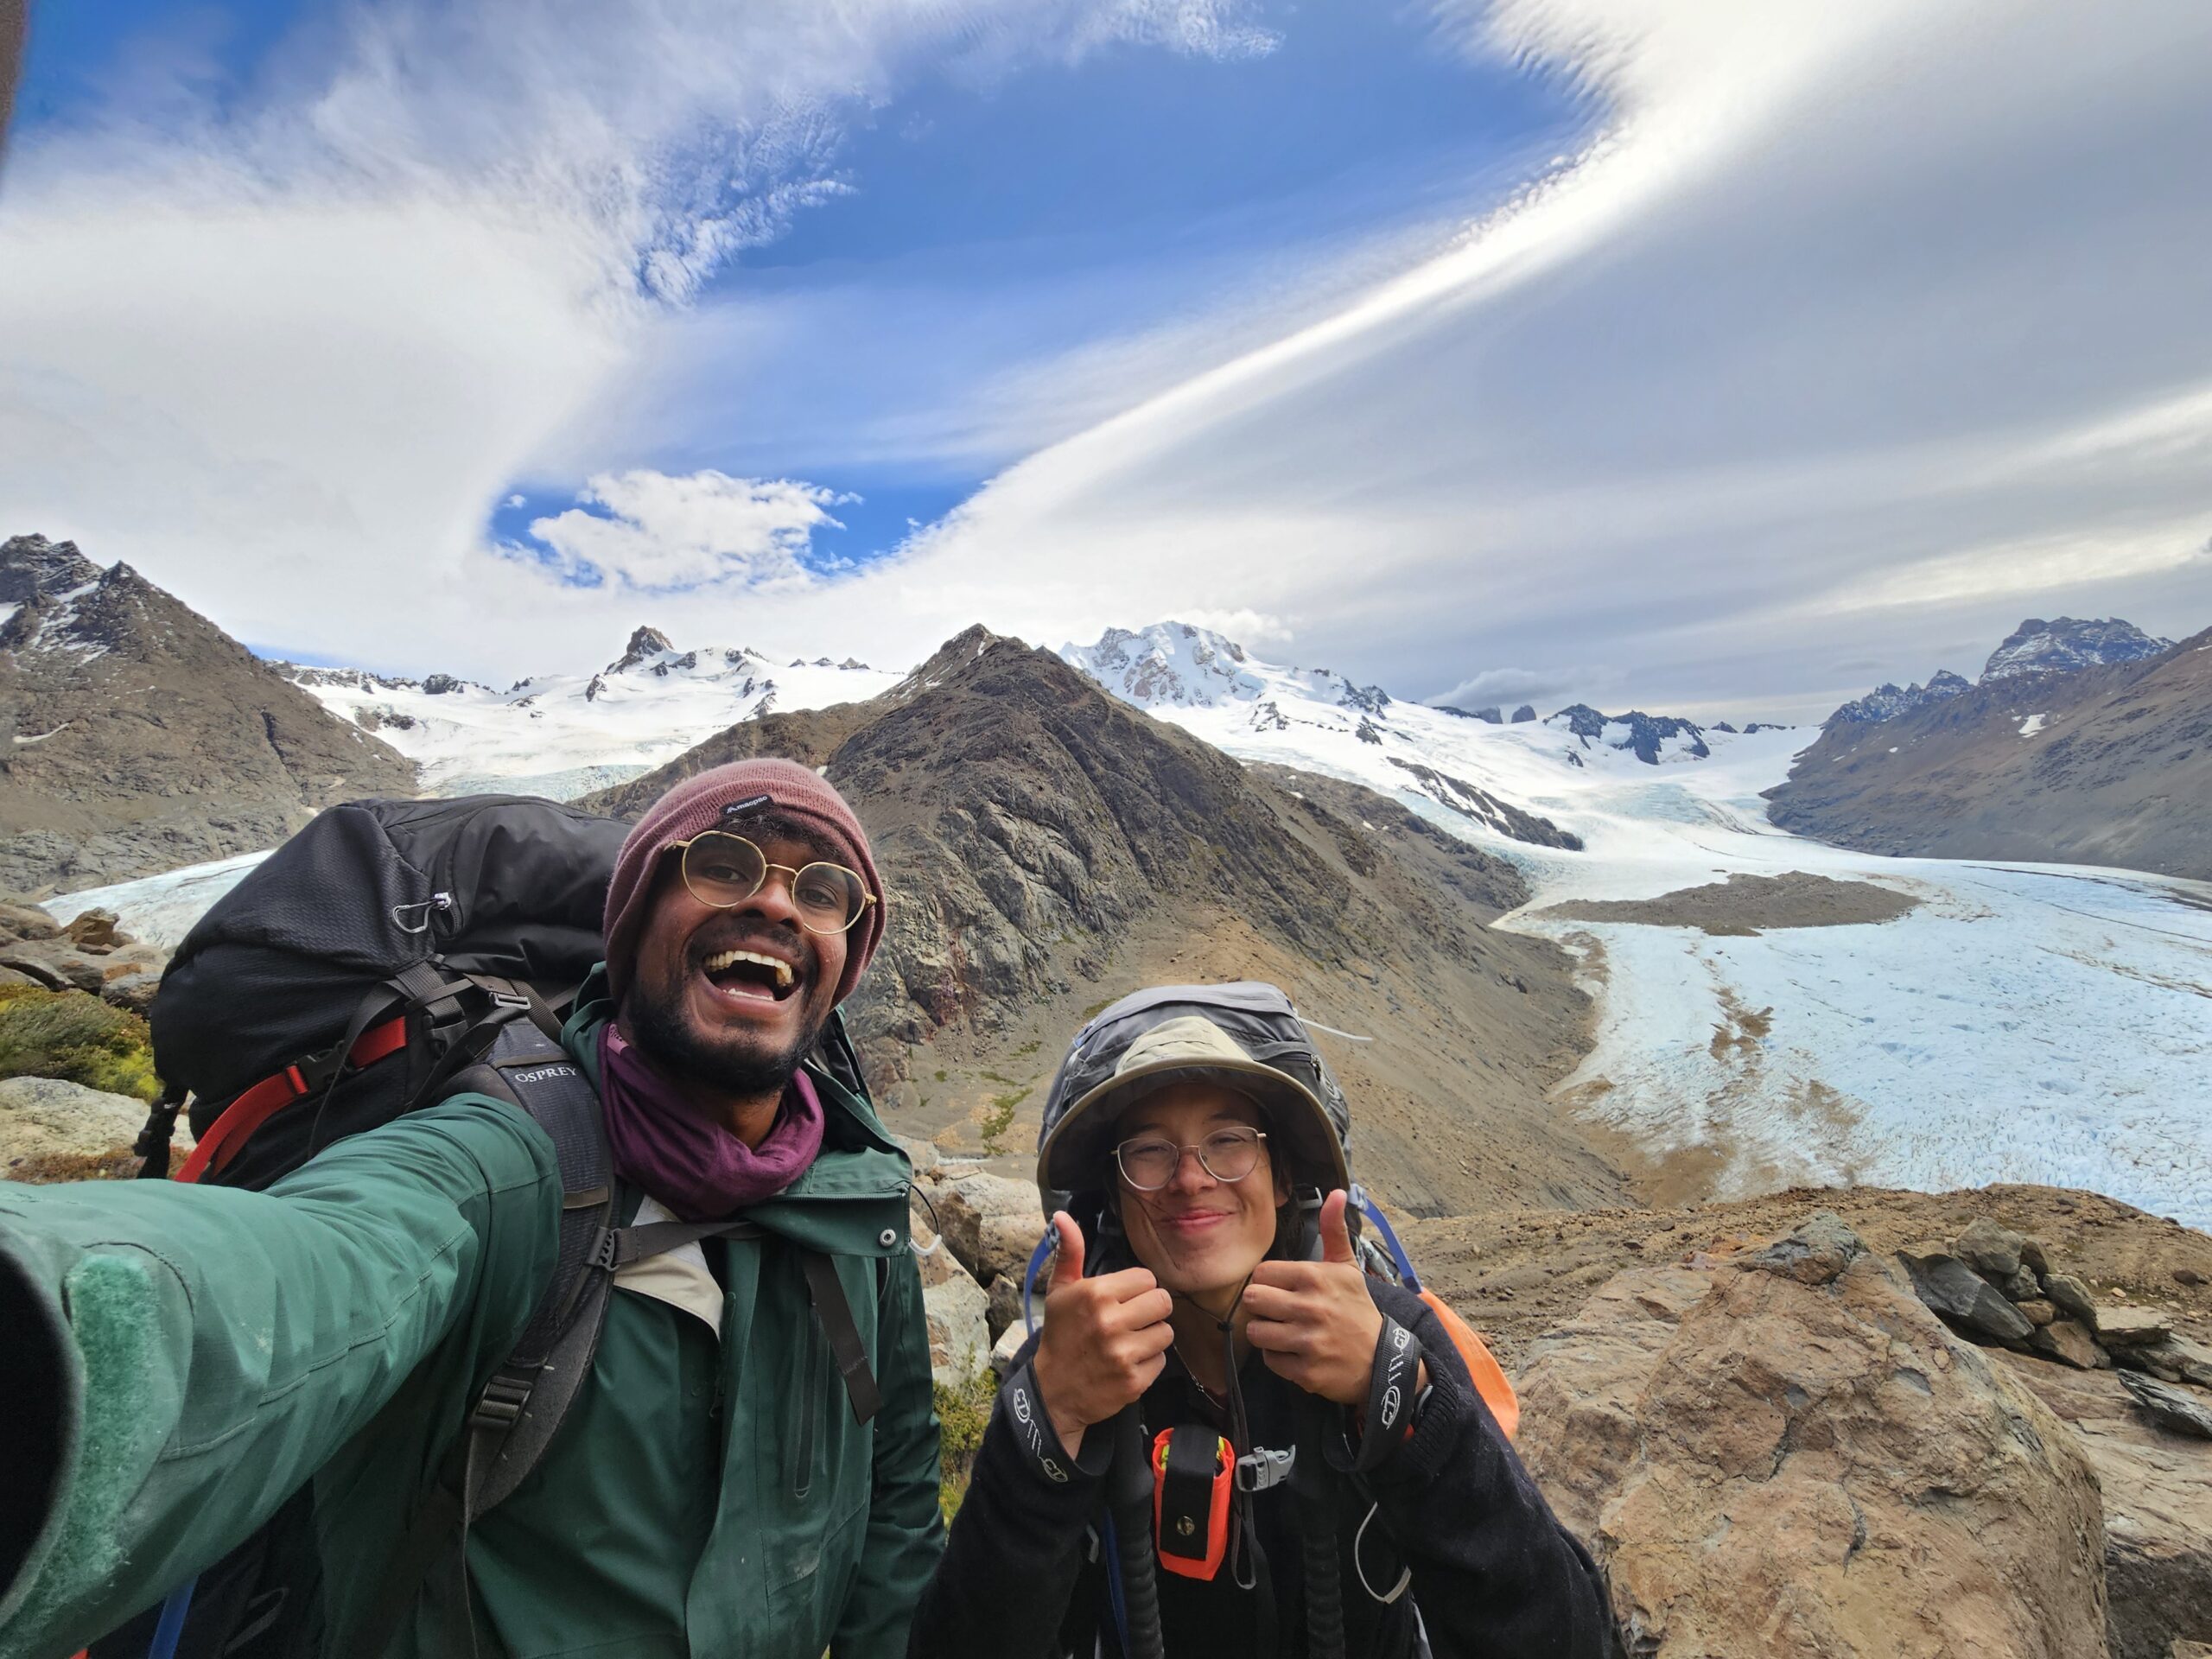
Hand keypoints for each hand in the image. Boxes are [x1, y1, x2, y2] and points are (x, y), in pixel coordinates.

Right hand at [1027, 1211, 1174, 1455]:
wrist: (1053, 1392)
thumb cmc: (1060, 1336)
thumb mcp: (1060, 1291)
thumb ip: (1069, 1252)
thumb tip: (1062, 1215)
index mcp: (1096, 1294)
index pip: (1147, 1278)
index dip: (1138, 1289)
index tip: (1123, 1300)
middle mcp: (1110, 1321)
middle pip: (1163, 1301)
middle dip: (1151, 1310)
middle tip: (1133, 1320)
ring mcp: (1123, 1353)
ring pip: (1167, 1332)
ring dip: (1152, 1337)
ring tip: (1130, 1341)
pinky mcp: (1134, 1381)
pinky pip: (1161, 1360)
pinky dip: (1149, 1363)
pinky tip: (1128, 1363)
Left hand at [1243, 1190, 1386, 1406]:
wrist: (1383, 1360)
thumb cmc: (1357, 1310)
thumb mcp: (1347, 1268)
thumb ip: (1335, 1229)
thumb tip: (1338, 1192)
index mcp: (1315, 1277)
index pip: (1261, 1273)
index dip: (1267, 1282)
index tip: (1281, 1290)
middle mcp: (1310, 1308)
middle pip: (1252, 1300)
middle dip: (1261, 1307)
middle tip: (1277, 1311)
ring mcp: (1308, 1341)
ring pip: (1256, 1332)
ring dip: (1267, 1333)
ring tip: (1285, 1332)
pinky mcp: (1306, 1372)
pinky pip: (1270, 1360)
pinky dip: (1279, 1359)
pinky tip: (1296, 1353)